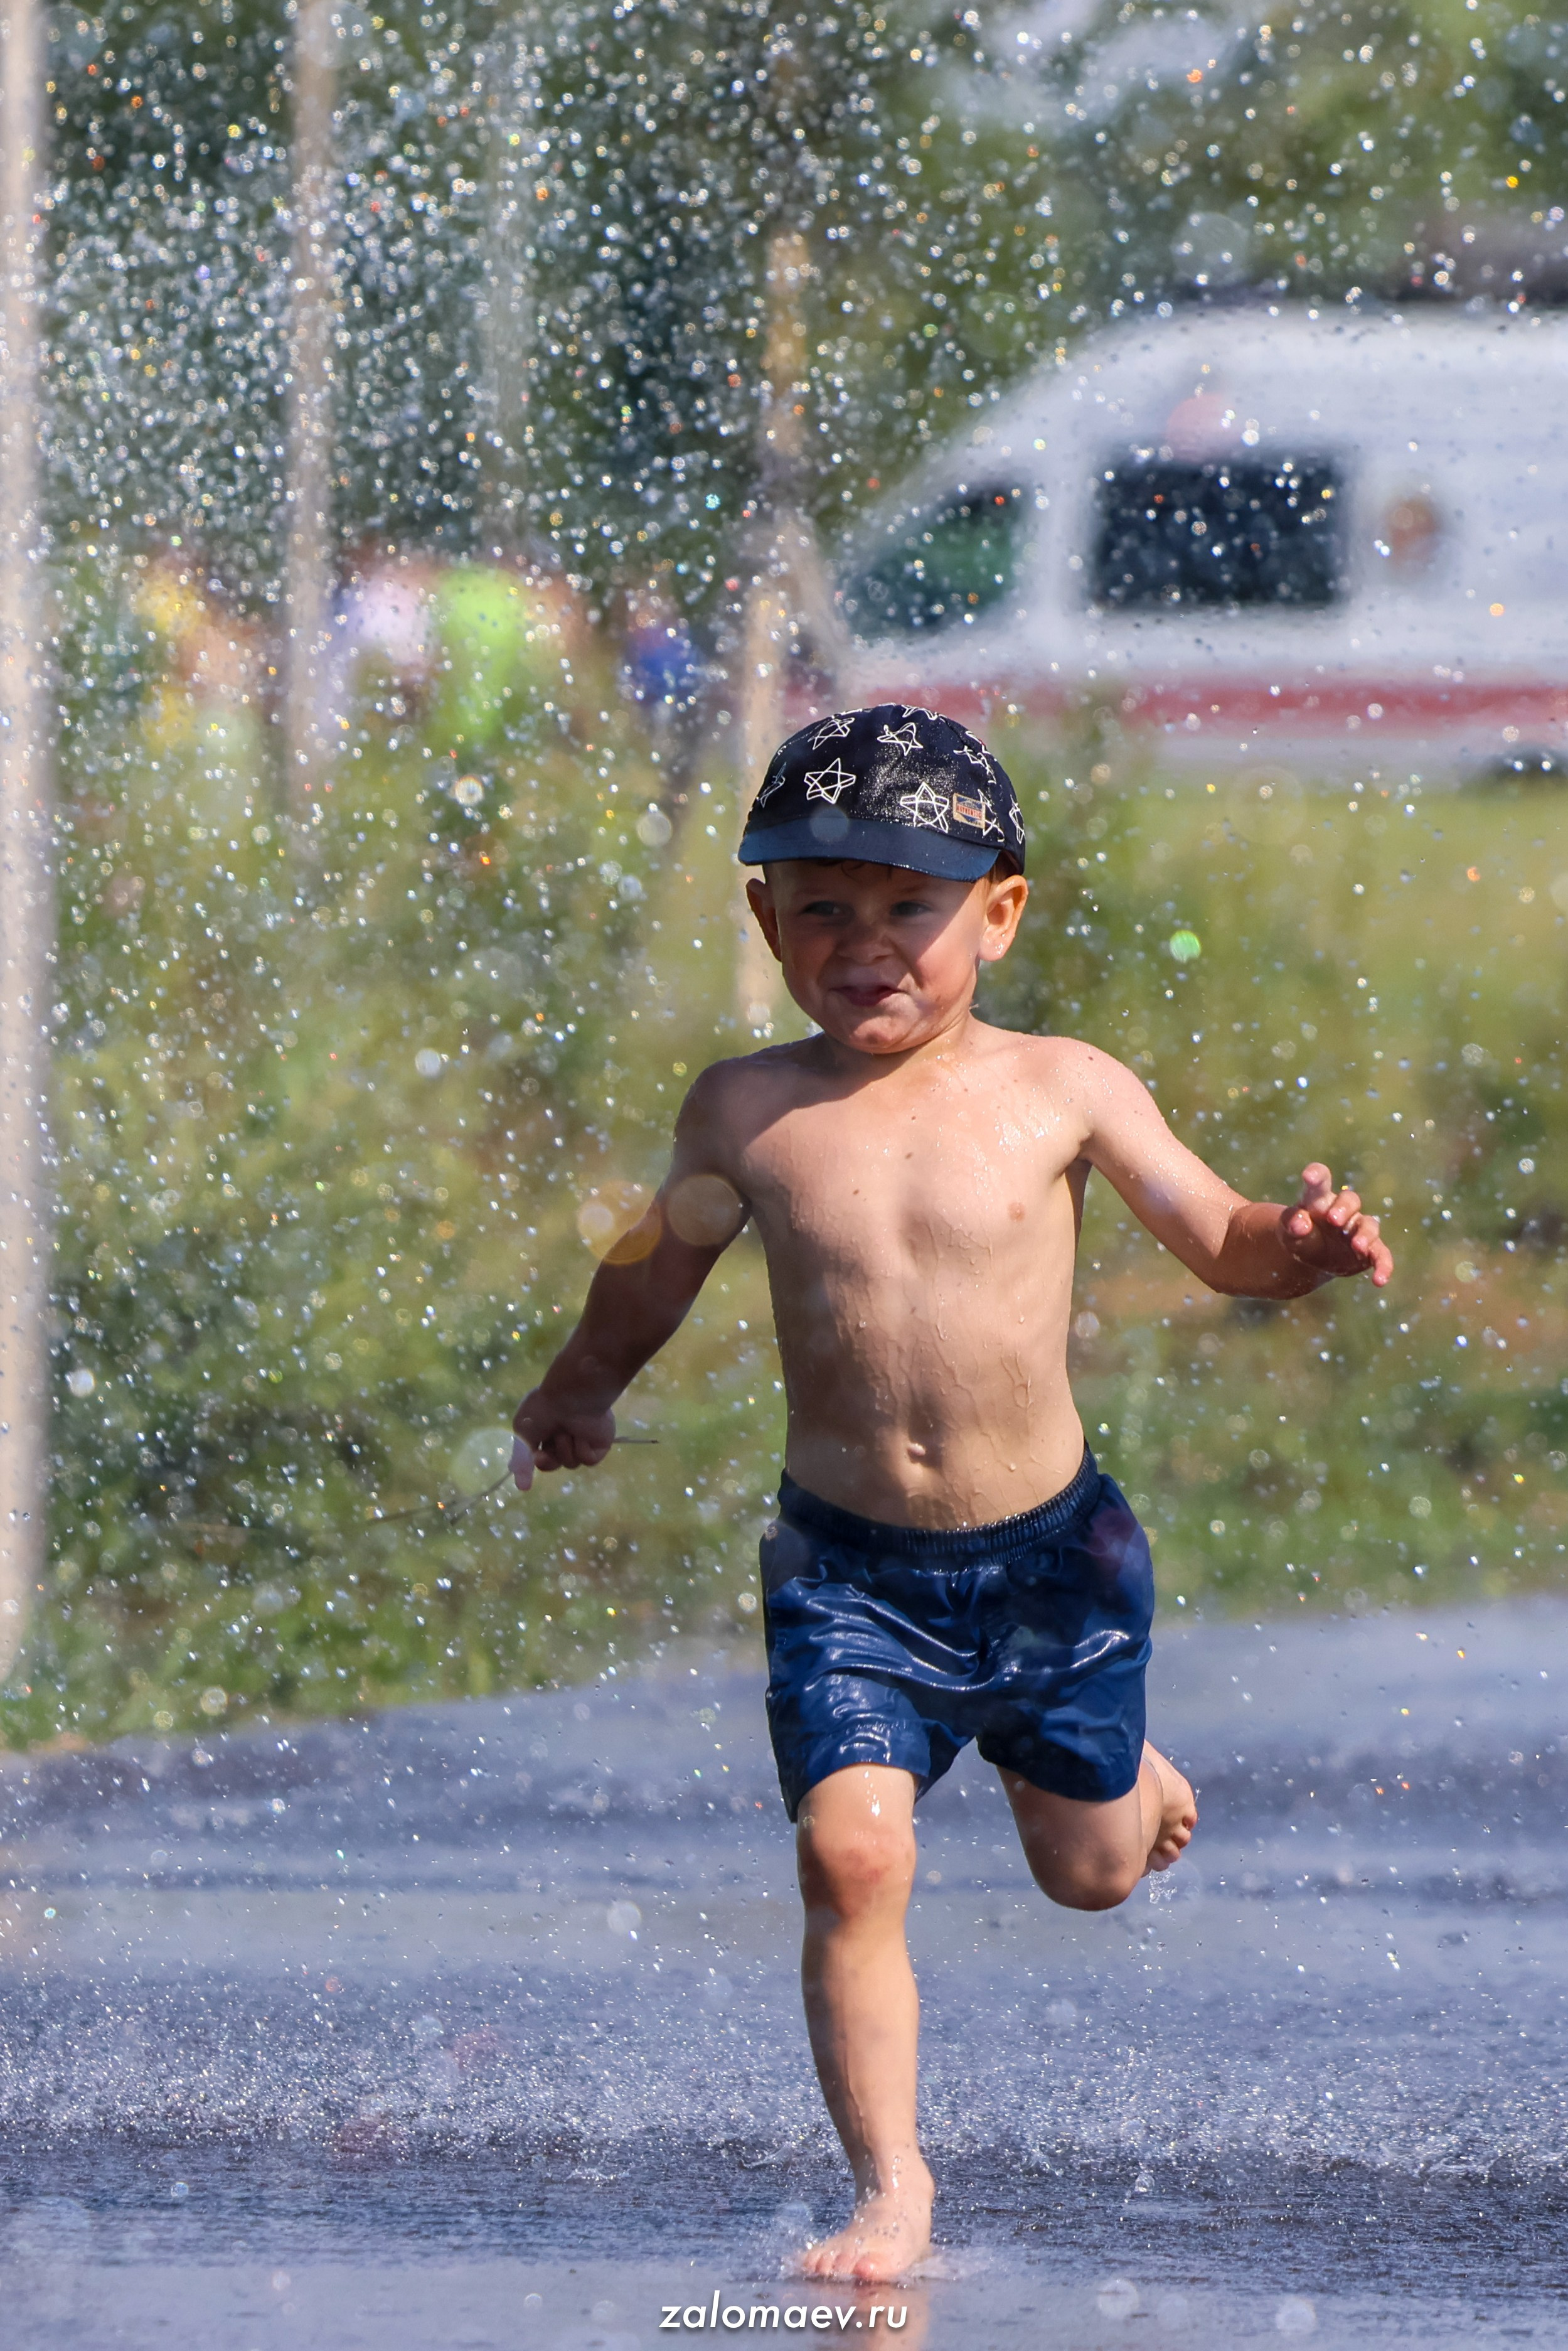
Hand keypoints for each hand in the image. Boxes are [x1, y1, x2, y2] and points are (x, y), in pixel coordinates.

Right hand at [511, 1388, 614, 1489]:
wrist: (572, 1395)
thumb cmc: (544, 1409)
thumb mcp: (523, 1434)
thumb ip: (521, 1461)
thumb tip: (522, 1488)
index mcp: (547, 1430)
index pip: (541, 1458)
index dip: (539, 1461)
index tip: (536, 1456)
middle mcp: (564, 1435)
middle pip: (555, 1464)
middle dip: (549, 1460)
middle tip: (545, 1452)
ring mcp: (583, 1440)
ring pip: (571, 1463)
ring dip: (565, 1448)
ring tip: (567, 1430)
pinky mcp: (599, 1444)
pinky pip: (588, 1460)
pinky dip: (582, 1449)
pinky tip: (582, 1434)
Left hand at [1280, 1163, 1392, 1287]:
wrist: (1311, 1257)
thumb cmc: (1299, 1235)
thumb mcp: (1288, 1230)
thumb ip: (1291, 1223)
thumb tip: (1301, 1224)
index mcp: (1319, 1199)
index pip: (1320, 1181)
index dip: (1317, 1176)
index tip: (1310, 1176)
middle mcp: (1343, 1210)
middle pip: (1350, 1200)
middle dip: (1344, 1208)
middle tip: (1333, 1219)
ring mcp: (1358, 1229)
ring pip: (1369, 1225)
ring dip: (1364, 1235)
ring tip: (1357, 1245)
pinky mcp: (1369, 1250)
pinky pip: (1381, 1255)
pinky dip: (1383, 1266)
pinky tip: (1380, 1280)